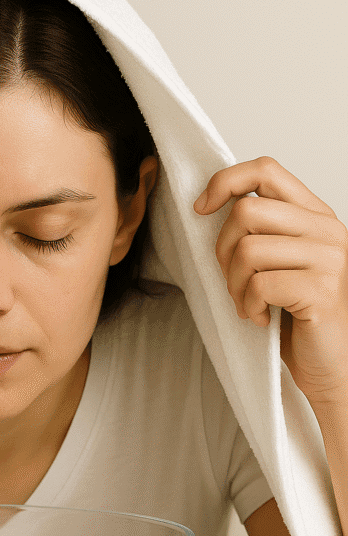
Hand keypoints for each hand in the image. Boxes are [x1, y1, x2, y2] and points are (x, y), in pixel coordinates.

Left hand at [194, 155, 347, 406]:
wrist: (334, 365)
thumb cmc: (301, 319)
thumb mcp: (281, 264)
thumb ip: (262, 233)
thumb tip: (211, 209)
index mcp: (315, 215)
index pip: (265, 170)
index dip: (224, 182)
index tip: (202, 208)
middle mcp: (326, 229)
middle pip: (246, 210)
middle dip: (222, 250)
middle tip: (232, 281)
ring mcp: (328, 258)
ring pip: (247, 249)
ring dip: (234, 284)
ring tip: (247, 303)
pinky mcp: (321, 290)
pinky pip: (259, 284)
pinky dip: (248, 306)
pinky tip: (260, 318)